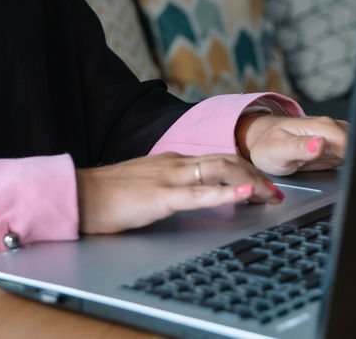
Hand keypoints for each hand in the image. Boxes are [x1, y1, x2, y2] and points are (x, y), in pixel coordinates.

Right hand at [75, 152, 283, 234]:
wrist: (79, 195)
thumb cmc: (107, 194)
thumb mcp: (145, 183)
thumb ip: (168, 185)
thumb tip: (189, 193)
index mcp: (171, 161)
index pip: (217, 159)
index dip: (245, 170)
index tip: (263, 185)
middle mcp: (174, 163)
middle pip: (226, 161)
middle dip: (256, 176)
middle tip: (276, 193)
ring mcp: (168, 178)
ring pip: (220, 171)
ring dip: (251, 182)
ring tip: (271, 194)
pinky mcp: (161, 197)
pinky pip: (199, 194)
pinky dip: (226, 193)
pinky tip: (244, 195)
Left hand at [238, 114, 348, 175]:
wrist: (263, 142)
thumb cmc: (268, 144)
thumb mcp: (277, 150)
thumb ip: (299, 147)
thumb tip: (321, 144)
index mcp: (319, 126)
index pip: (348, 141)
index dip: (352, 158)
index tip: (349, 174)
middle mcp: (331, 128)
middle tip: (341, 178)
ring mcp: (335, 138)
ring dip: (355, 164)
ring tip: (338, 176)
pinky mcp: (336, 149)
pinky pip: (351, 157)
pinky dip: (350, 165)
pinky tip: (339, 173)